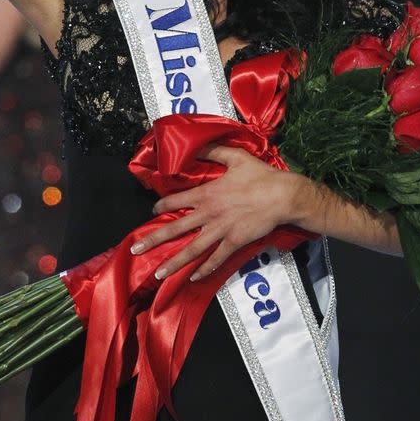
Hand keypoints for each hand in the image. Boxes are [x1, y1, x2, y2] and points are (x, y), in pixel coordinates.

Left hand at [131, 146, 304, 282]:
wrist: (283, 195)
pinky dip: (205, 269)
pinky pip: (217, 258)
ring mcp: (221, 230)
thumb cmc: (261, 175)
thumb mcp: (236, 156)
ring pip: (193, 250)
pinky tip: (193, 277)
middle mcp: (209, 214)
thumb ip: (213, 151)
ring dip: (174, 263)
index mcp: (207, 193)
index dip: (161, 206)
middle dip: (154, 240)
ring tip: (159, 274)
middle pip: (176, 229)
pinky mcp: (235, 242)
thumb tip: (196, 143)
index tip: (152, 212)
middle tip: (136, 250)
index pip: (176, 201)